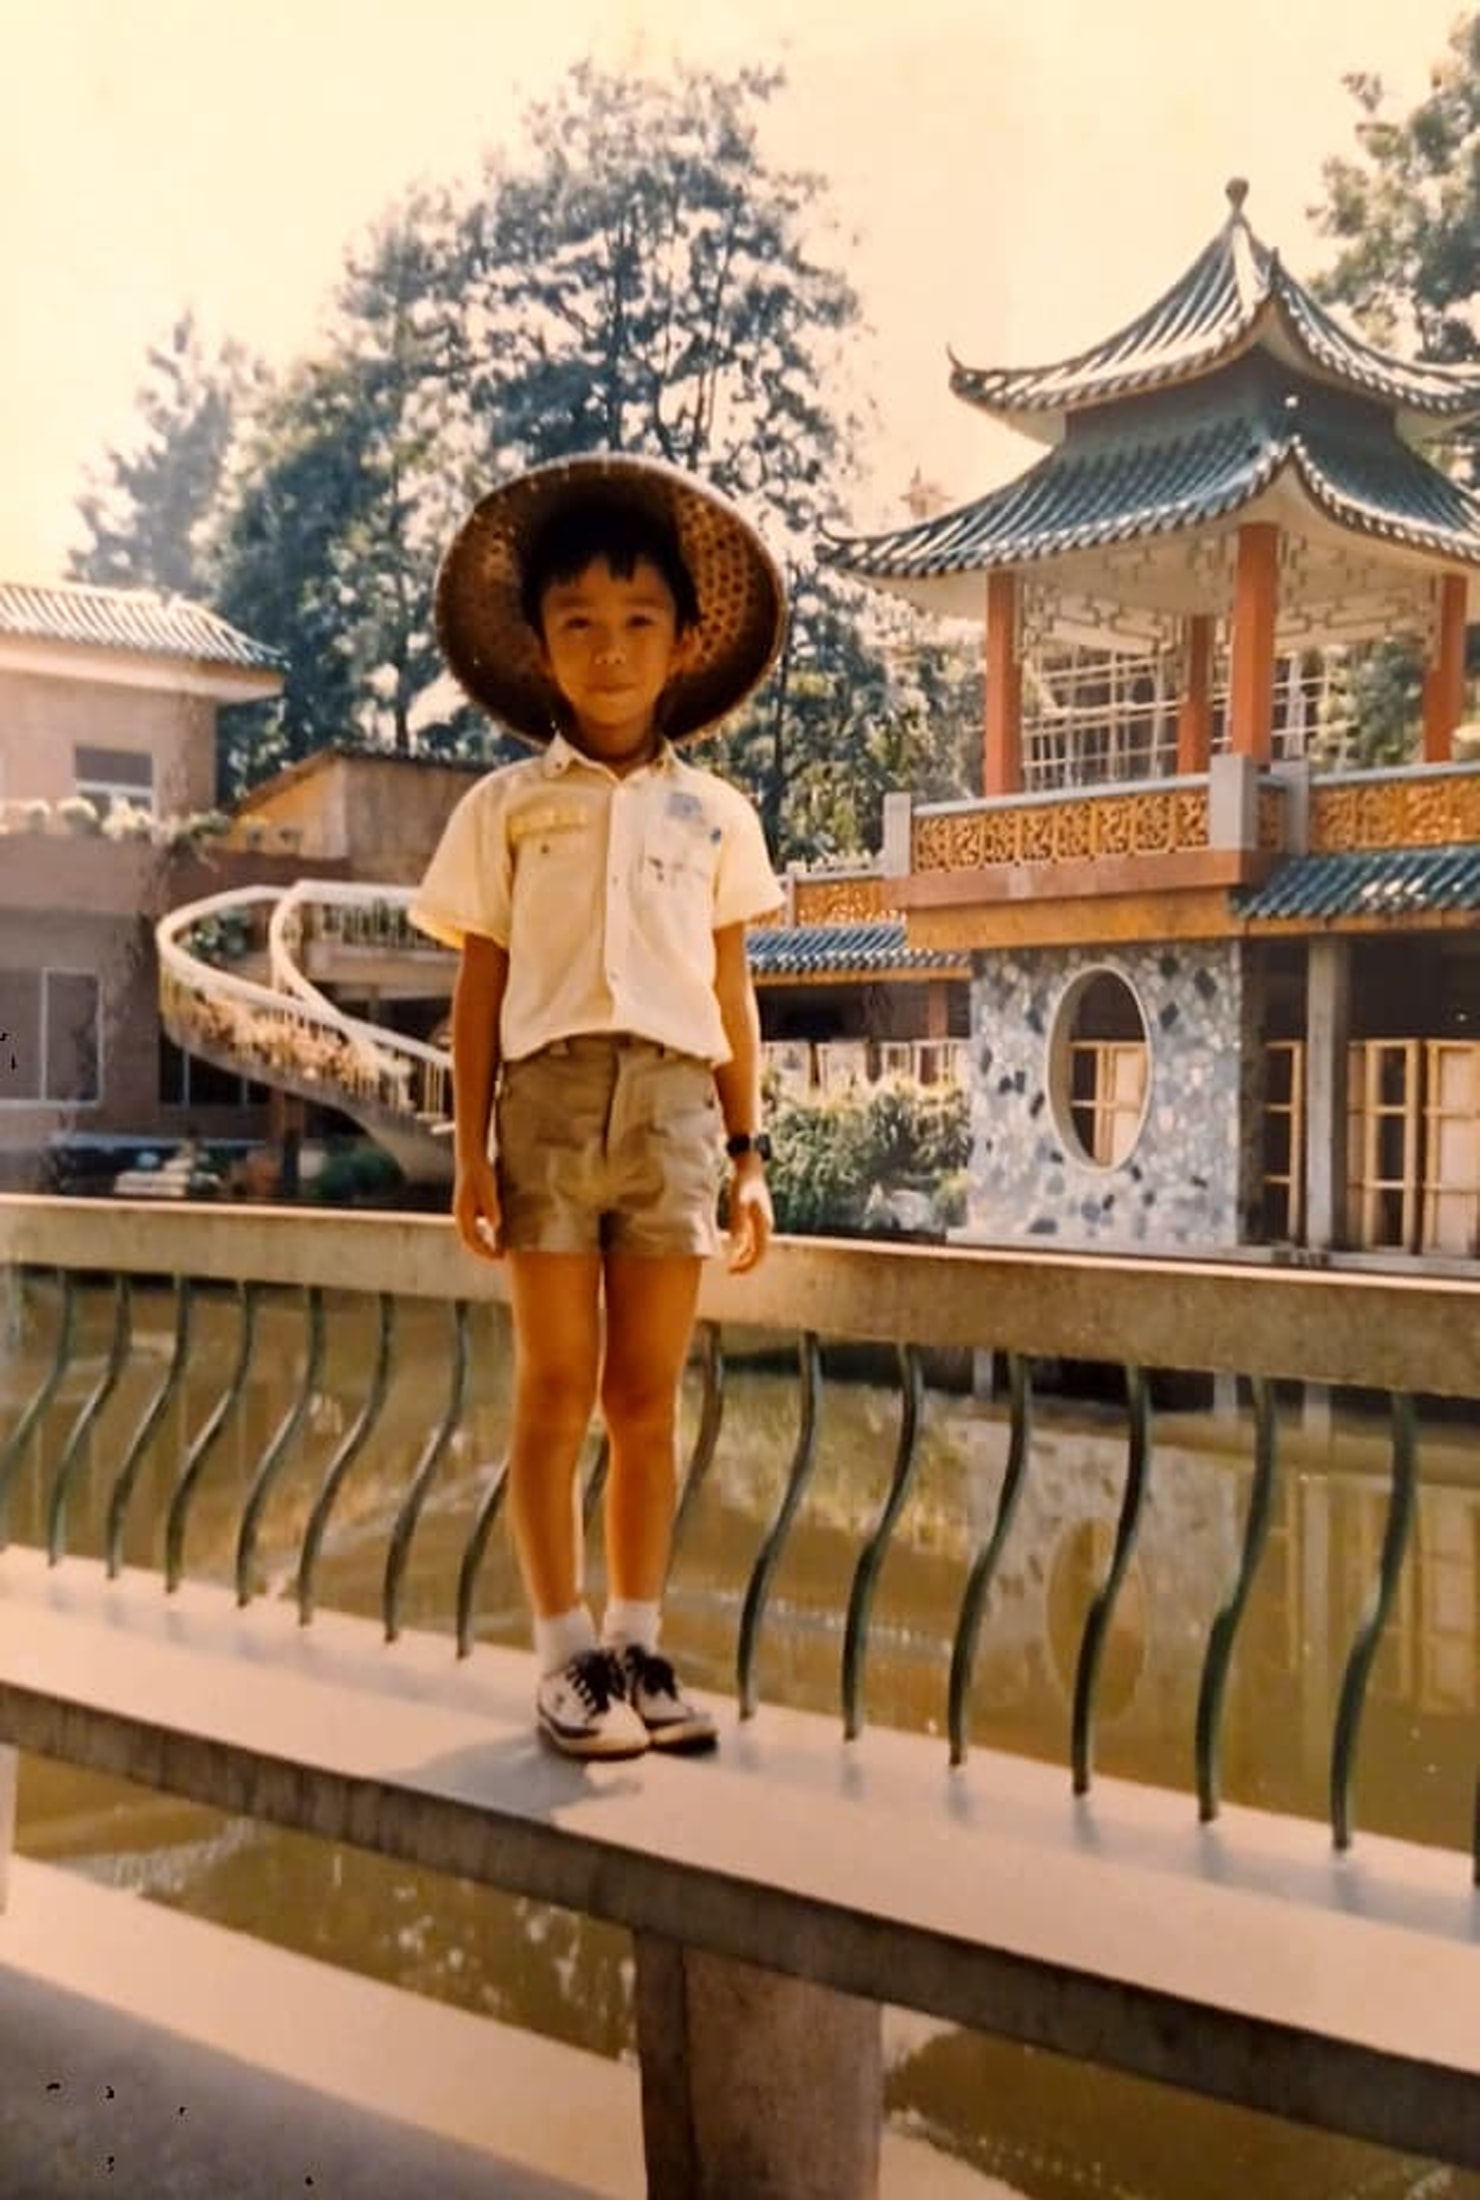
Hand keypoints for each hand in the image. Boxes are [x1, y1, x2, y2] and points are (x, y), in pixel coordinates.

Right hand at [453, 1153, 502, 1261]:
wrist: (471, 1157)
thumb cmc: (480, 1173)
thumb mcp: (488, 1190)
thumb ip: (491, 1208)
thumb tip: (495, 1226)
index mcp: (463, 1213)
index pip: (471, 1241)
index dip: (484, 1252)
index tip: (498, 1257)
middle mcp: (460, 1214)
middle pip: (469, 1241)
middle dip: (483, 1251)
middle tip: (500, 1257)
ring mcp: (463, 1210)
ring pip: (471, 1234)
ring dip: (483, 1243)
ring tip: (499, 1249)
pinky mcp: (468, 1205)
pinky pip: (474, 1226)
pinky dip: (483, 1233)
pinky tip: (496, 1232)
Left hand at [725, 1158, 772, 1273]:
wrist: (750, 1167)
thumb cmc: (744, 1182)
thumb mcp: (739, 1200)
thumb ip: (738, 1221)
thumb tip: (736, 1243)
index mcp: (764, 1224)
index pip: (760, 1253)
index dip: (748, 1266)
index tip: (734, 1270)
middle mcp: (765, 1226)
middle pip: (759, 1254)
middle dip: (746, 1265)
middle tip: (730, 1272)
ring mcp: (761, 1223)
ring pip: (756, 1248)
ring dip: (745, 1258)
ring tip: (731, 1266)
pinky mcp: (755, 1219)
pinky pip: (751, 1240)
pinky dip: (743, 1248)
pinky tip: (733, 1250)